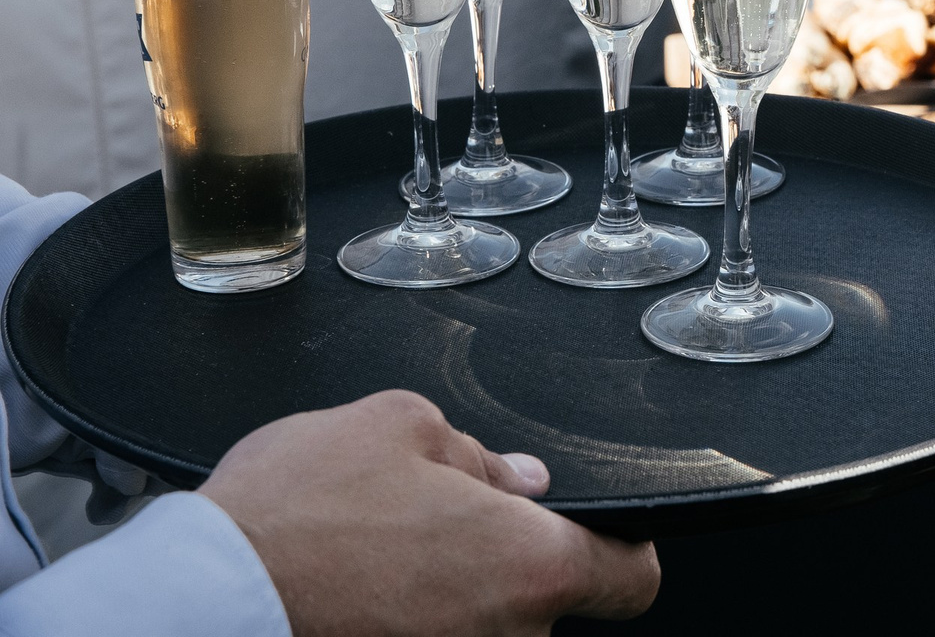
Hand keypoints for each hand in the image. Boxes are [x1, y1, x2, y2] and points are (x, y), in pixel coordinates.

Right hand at [200, 390, 658, 636]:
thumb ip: (478, 454)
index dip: (621, 549)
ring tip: (375, 562)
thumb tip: (518, 478)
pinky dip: (402, 625)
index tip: (603, 535)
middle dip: (501, 561)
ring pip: (480, 628)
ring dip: (447, 598)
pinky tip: (355, 597)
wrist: (194, 605)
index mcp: (530, 566)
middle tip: (435, 527)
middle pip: (542, 600)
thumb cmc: (292, 516)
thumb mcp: (396, 427)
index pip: (630, 577)